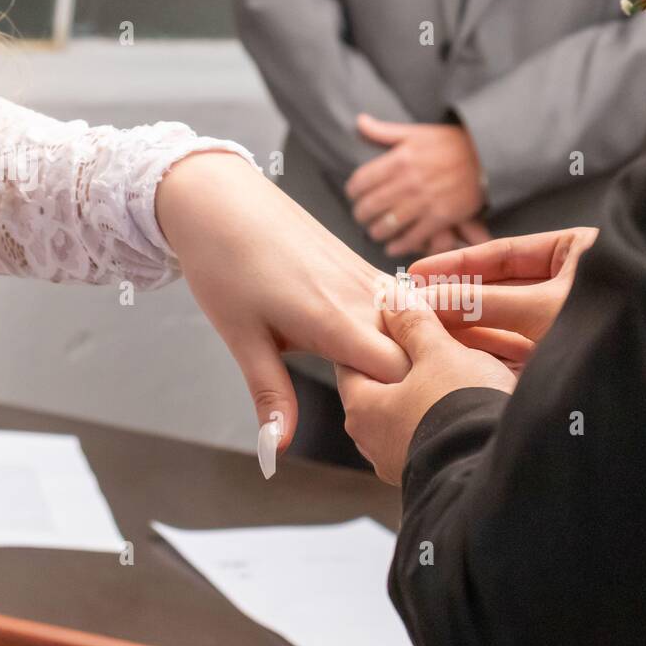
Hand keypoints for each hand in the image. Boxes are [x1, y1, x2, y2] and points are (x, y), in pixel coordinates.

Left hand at [157, 152, 410, 474]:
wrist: (221, 198)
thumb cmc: (225, 265)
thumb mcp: (242, 338)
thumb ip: (270, 394)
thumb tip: (278, 447)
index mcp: (335, 322)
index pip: (403, 375)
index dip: (408, 404)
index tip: (400, 426)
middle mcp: (364, 298)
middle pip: (423, 353)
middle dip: (425, 386)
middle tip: (413, 416)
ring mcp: (370, 279)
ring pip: (424, 325)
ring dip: (423, 356)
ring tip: (420, 385)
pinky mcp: (366, 268)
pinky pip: (407, 304)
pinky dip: (415, 330)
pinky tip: (408, 348)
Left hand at [336, 285, 514, 484]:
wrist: (499, 469)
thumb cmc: (460, 409)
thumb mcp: (438, 353)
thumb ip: (413, 325)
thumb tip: (393, 300)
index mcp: (362, 409)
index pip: (351, 362)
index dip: (374, 338)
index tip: (395, 320)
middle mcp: (373, 442)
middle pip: (382, 389)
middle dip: (404, 365)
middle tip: (430, 342)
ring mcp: (401, 464)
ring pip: (409, 412)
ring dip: (428, 391)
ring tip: (457, 370)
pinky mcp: (431, 476)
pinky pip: (432, 434)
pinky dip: (444, 414)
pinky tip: (468, 400)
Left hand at [345, 114, 485, 255]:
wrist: (486, 156)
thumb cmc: (450, 143)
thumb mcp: (415, 132)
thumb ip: (384, 131)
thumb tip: (359, 122)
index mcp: (399, 159)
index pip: (361, 181)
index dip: (352, 192)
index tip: (353, 195)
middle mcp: (408, 182)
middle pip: (370, 207)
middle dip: (361, 215)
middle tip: (362, 217)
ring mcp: (424, 202)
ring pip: (387, 226)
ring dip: (376, 233)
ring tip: (376, 233)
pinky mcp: (440, 218)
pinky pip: (412, 238)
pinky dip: (398, 246)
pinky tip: (393, 247)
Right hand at [408, 227, 598, 364]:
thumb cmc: (610, 321)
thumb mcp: (540, 307)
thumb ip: (483, 302)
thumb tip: (429, 299)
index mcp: (575, 252)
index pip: (503, 254)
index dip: (457, 264)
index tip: (418, 272)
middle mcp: (569, 283)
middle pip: (499, 287)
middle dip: (456, 296)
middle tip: (412, 303)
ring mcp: (563, 320)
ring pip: (503, 319)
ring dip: (464, 324)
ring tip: (421, 327)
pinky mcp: (558, 355)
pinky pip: (513, 348)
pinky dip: (483, 349)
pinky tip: (451, 350)